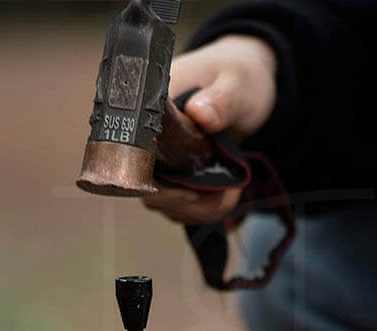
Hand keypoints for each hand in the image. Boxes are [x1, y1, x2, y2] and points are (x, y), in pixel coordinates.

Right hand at [142, 35, 277, 224]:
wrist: (247, 88)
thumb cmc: (238, 74)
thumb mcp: (237, 82)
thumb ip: (222, 99)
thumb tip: (199, 113)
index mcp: (148, 106)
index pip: (129, 149)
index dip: (151, 177)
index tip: (187, 189)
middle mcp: (146, 138)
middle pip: (143, 186)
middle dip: (180, 201)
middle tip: (219, 193)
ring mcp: (161, 161)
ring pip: (163, 203)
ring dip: (198, 209)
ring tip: (230, 192)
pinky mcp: (176, 177)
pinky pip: (180, 207)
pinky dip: (204, 211)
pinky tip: (228, 195)